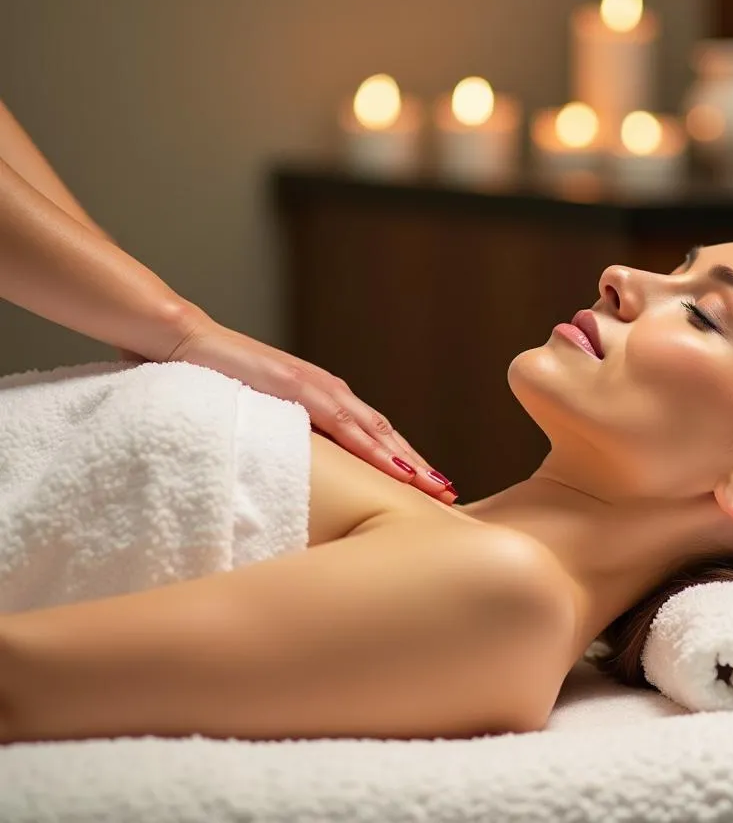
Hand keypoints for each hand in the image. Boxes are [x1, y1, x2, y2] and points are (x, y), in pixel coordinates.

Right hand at [156, 313, 455, 500]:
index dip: (401, 461)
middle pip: (384, 435)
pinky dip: (371, 445)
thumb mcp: (258, 416)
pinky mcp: (295, 387)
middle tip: (448, 495)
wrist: (181, 340)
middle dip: (417, 465)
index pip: (372, 436)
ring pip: (373, 430)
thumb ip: (282, 433)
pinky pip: (341, 421)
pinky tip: (393, 464)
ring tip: (435, 487)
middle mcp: (327, 391)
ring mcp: (314, 387)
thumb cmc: (214, 381)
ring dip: (406, 460)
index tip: (427, 489)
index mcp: (322, 400)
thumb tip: (296, 469)